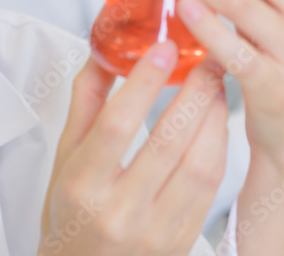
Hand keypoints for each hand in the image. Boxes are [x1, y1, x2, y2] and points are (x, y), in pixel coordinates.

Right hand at [40, 41, 228, 255]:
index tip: (164, 48)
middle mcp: (119, 211)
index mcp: (81, 186)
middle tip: (206, 58)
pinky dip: (219, 146)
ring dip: (213, 116)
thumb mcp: (64, 160)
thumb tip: (104, 53)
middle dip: (194, 91)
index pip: (116, 124)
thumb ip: (86, 104)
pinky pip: (211, 186)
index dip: (143, 82)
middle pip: (167, 141)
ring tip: (215, 84)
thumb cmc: (71, 216)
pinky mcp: (182, 239)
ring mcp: (155, 230)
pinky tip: (216, 121)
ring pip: (199, 163)